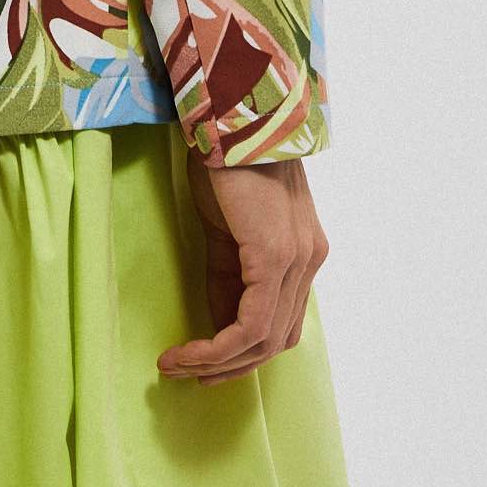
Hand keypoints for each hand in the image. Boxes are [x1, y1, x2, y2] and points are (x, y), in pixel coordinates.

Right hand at [157, 150, 329, 383]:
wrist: (231, 111)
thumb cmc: (224, 156)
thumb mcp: (227, 224)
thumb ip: (229, 271)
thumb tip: (218, 321)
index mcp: (304, 250)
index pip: (281, 320)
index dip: (244, 352)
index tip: (204, 364)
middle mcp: (310, 259)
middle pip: (276, 339)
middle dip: (231, 366)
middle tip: (188, 375)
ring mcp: (298, 260)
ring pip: (264, 340)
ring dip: (218, 363)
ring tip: (176, 367)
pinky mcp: (275, 257)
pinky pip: (250, 324)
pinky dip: (217, 347)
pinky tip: (187, 352)